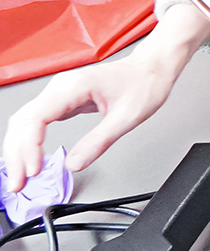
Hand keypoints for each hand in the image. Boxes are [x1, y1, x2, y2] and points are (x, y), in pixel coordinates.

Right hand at [3, 5, 208, 191]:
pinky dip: (29, 142)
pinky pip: (36, 121)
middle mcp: (60, 87)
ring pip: (25, 122)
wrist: (153, 68)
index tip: (33, 169)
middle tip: (18, 182)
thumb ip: (99, 142)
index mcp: (74, 86)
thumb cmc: (144, 83)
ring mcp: (59, 92)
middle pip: (23, 122)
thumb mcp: (127, 117)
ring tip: (20, 176)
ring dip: (19, 150)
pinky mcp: (63, 100)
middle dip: (16, 155)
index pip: (36, 119)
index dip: (29, 147)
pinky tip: (30, 158)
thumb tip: (73, 165)